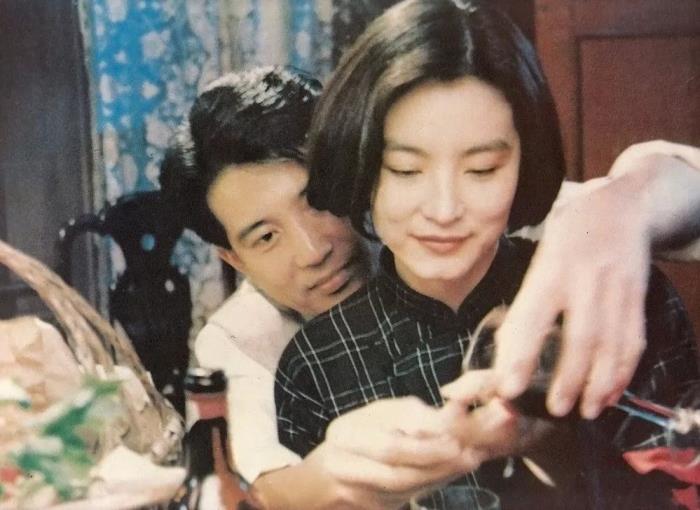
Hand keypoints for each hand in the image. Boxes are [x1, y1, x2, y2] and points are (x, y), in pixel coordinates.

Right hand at [317, 397, 478, 508]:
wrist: (322, 478)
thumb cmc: (357, 435)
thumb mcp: (377, 414)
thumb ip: (411, 415)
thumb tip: (453, 413)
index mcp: (345, 434)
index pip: (389, 445)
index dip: (425, 445)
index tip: (456, 438)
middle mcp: (345, 466)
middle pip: (397, 471)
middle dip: (437, 462)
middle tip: (470, 454)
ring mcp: (356, 492)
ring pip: (405, 488)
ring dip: (441, 475)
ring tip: (470, 460)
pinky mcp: (371, 508)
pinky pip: (407, 497)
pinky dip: (434, 484)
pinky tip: (453, 471)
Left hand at [493, 153, 660, 418]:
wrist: (621, 206)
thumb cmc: (567, 236)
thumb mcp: (539, 258)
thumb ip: (527, 301)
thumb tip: (505, 350)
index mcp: (550, 270)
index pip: (531, 319)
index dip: (519, 356)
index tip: (507, 389)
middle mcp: (584, 281)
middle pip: (579, 338)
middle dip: (567, 380)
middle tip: (555, 410)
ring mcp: (616, 289)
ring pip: (610, 344)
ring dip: (599, 384)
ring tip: (586, 411)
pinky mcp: (637, 296)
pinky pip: (633, 339)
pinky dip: (623, 371)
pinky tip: (612, 392)